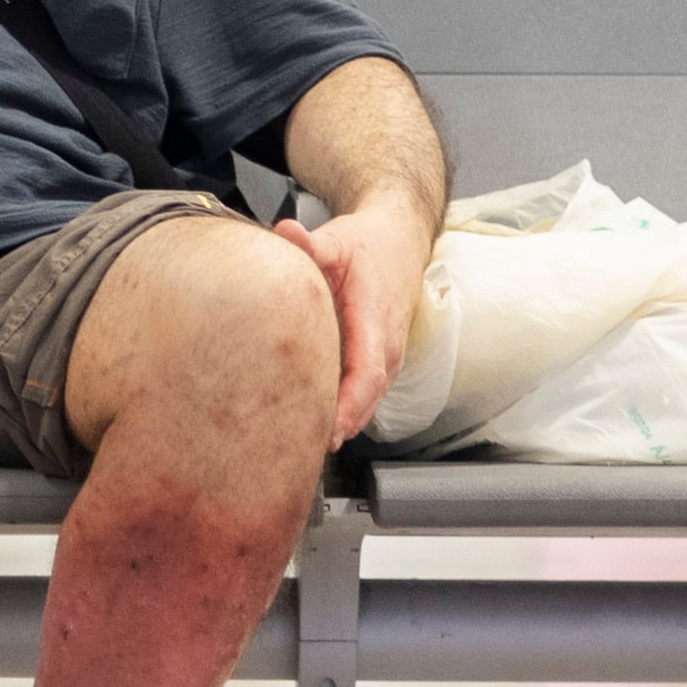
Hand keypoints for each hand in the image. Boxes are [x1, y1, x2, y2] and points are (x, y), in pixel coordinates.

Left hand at [290, 189, 434, 447]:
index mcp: (376, 321)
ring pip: (366, 402)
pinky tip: (310, 424)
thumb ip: (311, 244)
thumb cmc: (369, 245)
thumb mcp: (338, 240)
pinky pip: (364, 395)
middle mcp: (387, 347)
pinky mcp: (379, 362)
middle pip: (366, 400)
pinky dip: (343, 412)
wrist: (401, 242)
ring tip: (298, 448)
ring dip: (339, 424)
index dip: (348, 406)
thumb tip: (285, 233)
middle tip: (295, 453)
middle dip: (336, 427)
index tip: (326, 431)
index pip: (367, 374)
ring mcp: (387, 357)